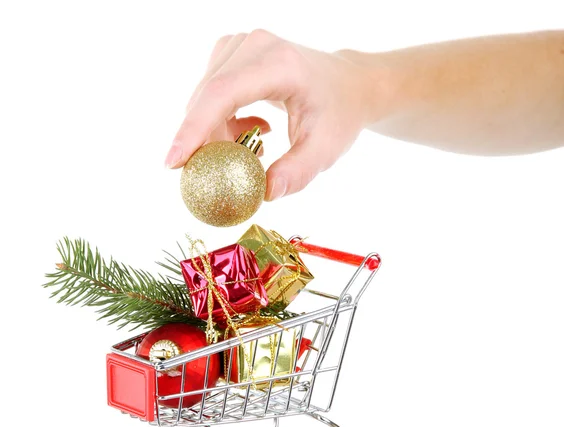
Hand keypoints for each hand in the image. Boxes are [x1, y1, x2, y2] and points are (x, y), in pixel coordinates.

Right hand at [165, 30, 386, 199]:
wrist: (346, 85)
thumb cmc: (337, 114)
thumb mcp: (325, 148)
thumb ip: (297, 172)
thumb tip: (266, 193)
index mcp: (279, 63)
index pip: (222, 94)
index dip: (194, 129)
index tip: (174, 162)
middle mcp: (253, 45)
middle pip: (207, 99)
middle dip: (204, 144)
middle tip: (217, 177)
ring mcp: (238, 47)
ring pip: (204, 100)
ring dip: (215, 135)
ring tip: (250, 150)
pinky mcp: (230, 56)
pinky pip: (209, 97)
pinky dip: (220, 124)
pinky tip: (250, 133)